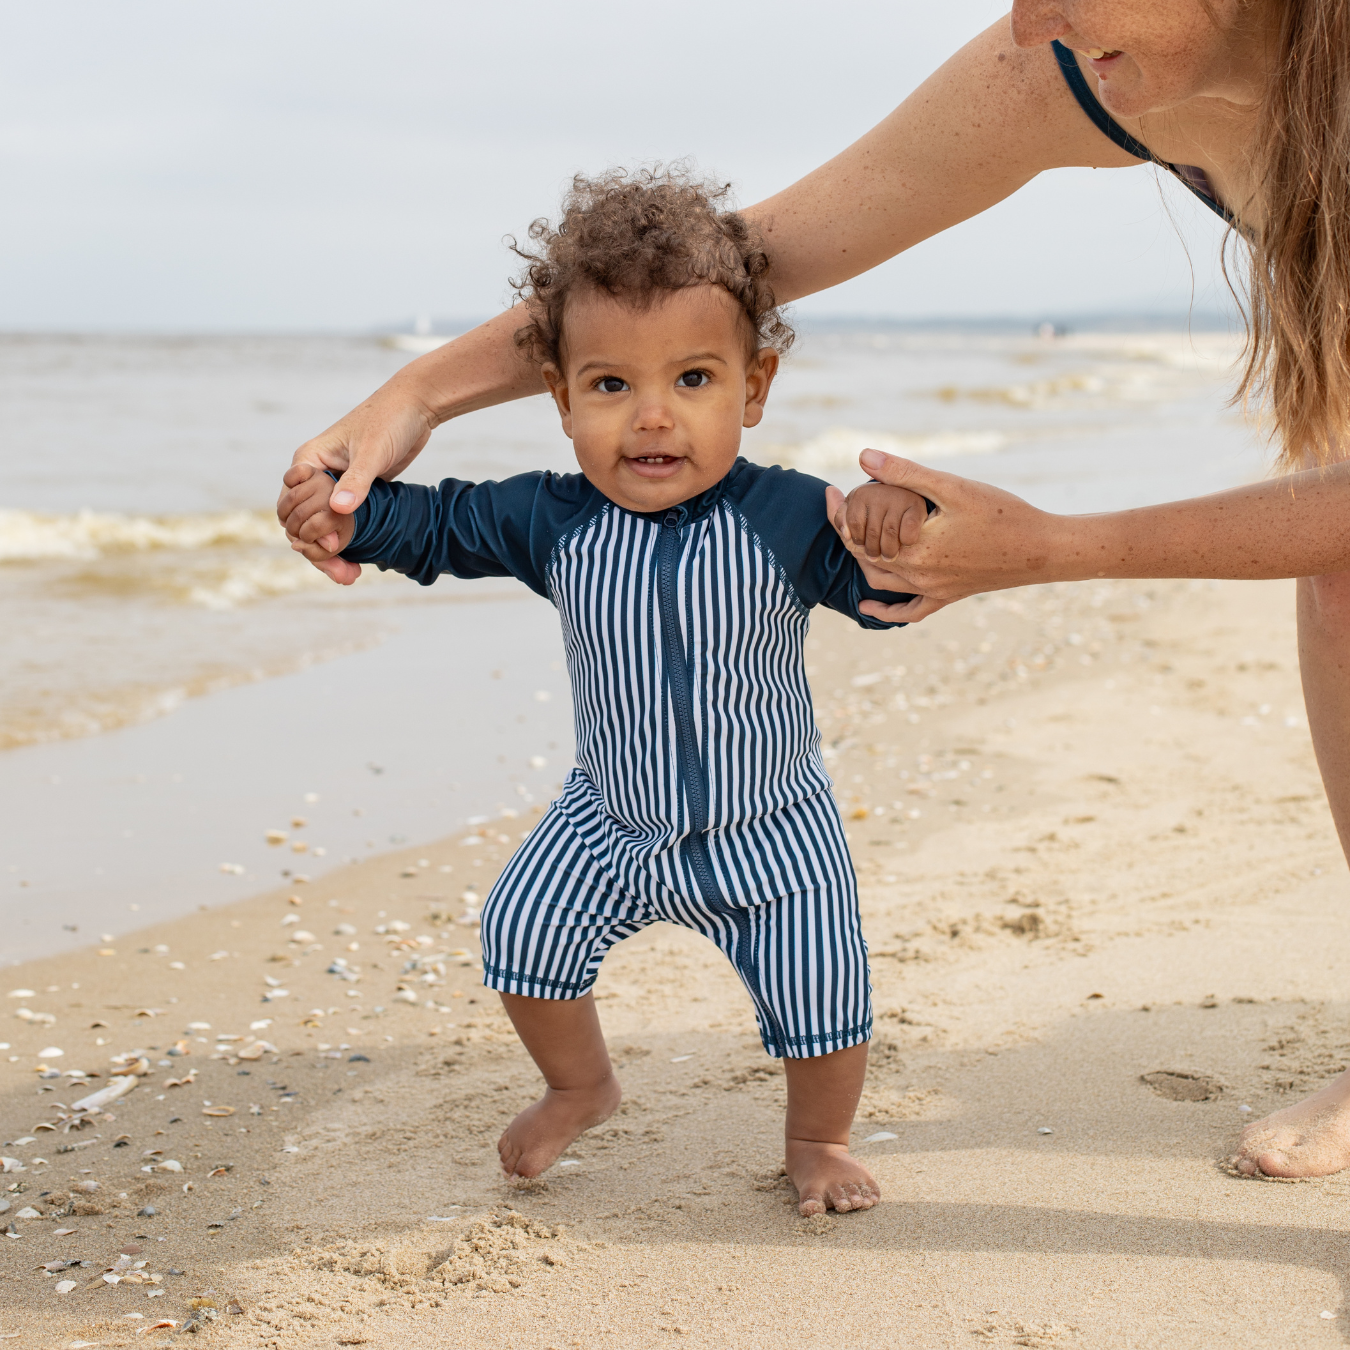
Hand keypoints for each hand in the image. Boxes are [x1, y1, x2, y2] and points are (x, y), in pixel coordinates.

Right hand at [282, 383, 436, 583]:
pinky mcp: (355, 492)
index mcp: (309, 460)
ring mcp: (334, 485)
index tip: (330, 547)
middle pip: (302, 522)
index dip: (306, 530)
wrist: (415, 406)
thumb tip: (339, 510)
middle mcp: (316, 474)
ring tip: (350, 576)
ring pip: (322, 527)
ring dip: (331, 552)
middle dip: (317, 550)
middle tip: (344, 574)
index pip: (291, 505)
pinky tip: (358, 563)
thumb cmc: (390, 420)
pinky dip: (346, 542)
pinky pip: (342, 523)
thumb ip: (357, 481)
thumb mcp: (373, 451)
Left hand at [827, 449, 1062, 621]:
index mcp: (913, 550)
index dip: (839, 513)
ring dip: (862, 561)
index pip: (857, 535)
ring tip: (855, 535)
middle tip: (841, 505)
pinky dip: (887, 611)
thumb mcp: (951, 486)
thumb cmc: (1002, 512)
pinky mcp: (949, 596)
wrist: (1043, 548)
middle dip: (849, 531)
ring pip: (881, 582)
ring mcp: (933, 590)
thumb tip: (862, 457)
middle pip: (864, 557)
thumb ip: (905, 472)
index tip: (831, 490)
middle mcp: (918, 577)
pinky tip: (869, 607)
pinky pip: (911, 611)